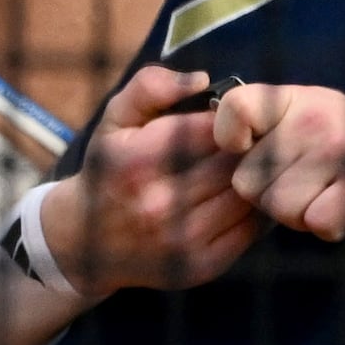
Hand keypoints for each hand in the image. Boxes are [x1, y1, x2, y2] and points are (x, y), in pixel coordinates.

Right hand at [57, 67, 265, 289]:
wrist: (87, 244)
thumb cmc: (107, 170)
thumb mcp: (113, 120)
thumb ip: (150, 87)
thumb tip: (201, 80)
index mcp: (134, 161)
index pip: (210, 130)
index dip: (230, 119)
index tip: (233, 117)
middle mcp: (158, 203)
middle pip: (233, 163)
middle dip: (249, 146)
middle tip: (254, 138)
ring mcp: (183, 238)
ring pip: (247, 195)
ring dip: (257, 177)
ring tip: (254, 164)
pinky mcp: (204, 264)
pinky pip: (251, 228)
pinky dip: (255, 208)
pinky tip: (246, 195)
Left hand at [214, 78, 344, 242]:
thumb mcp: (312, 113)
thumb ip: (265, 123)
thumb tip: (210, 144)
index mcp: (295, 98)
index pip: (232, 109)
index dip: (229, 139)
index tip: (247, 151)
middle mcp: (313, 119)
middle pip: (247, 180)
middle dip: (270, 196)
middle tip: (307, 187)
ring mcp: (338, 152)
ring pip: (277, 207)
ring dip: (299, 215)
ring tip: (327, 196)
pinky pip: (314, 223)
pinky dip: (328, 226)